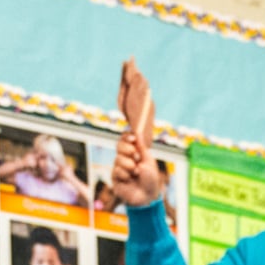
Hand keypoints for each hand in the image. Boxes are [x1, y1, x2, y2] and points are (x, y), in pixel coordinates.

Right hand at [110, 59, 162, 207]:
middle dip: (130, 150)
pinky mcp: (113, 172)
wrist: (145, 199)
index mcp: (136, 143)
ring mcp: (119, 160)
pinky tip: (129, 180)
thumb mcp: (147, 159)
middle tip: (138, 160)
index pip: (132, 120)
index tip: (130, 65)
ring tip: (136, 173)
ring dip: (130, 166)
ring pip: (121, 155)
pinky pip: (118, 168)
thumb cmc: (151, 179)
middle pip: (123, 140)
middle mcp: (126, 149)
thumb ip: (138, 147)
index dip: (130, 93)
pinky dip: (126, 175)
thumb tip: (132, 135)